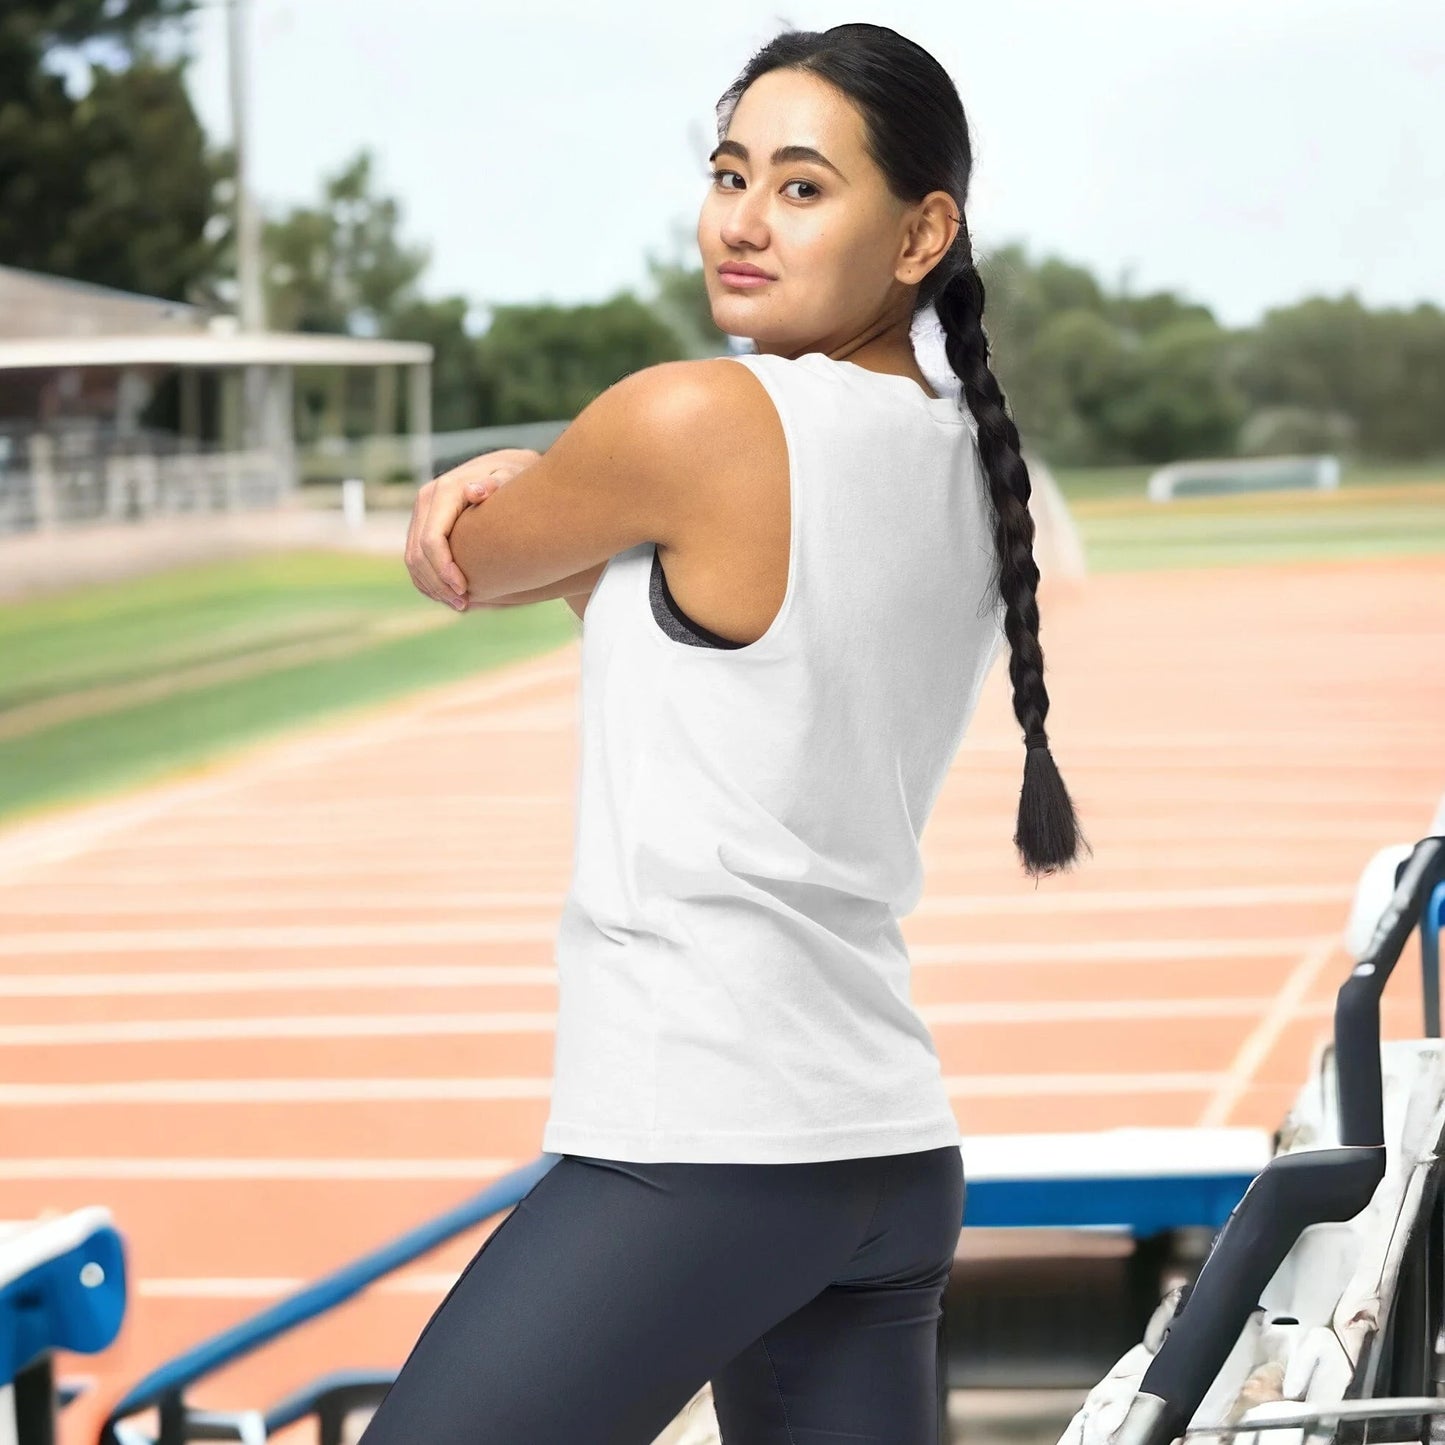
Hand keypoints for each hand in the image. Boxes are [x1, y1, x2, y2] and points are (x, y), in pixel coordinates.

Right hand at [404, 448, 541, 609]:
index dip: (445, 571)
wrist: (503, 466)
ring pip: (412, 559)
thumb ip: (496, 484)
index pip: (432, 540)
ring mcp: (421, 512)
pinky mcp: (422, 523)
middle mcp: (426, 500)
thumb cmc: (514, 476)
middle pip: (417, 554)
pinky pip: (415, 558)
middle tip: (464, 605)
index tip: (466, 592)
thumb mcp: (511, 476)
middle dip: (438, 584)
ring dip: (432, 586)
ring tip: (461, 604)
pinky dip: (428, 580)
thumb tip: (475, 491)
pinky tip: (450, 595)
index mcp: (444, 491)